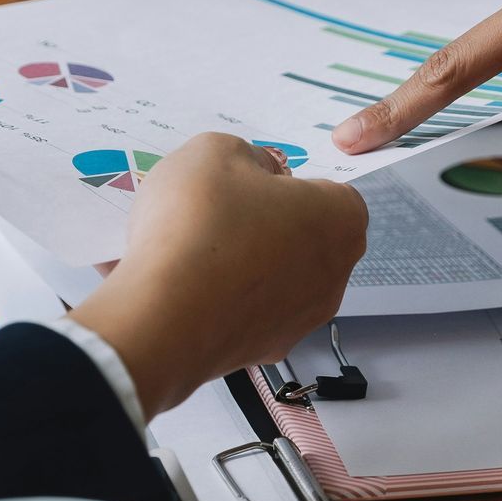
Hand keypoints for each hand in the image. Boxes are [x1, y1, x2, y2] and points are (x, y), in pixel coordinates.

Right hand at [70, 134, 367, 417]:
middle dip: (264, 222)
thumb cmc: (198, 229)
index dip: (284, 182)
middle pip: (303, 235)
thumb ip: (245, 154)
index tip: (248, 182)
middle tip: (216, 211)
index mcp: (340, 217)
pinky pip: (248, 311)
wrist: (160, 316)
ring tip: (192, 249)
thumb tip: (253, 172)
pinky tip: (185, 285)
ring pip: (275, 276)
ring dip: (243, 261)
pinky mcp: (266, 348)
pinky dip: (224, 298)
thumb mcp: (215, 151)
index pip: (328, 190)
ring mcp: (302, 317)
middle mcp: (334, 273)